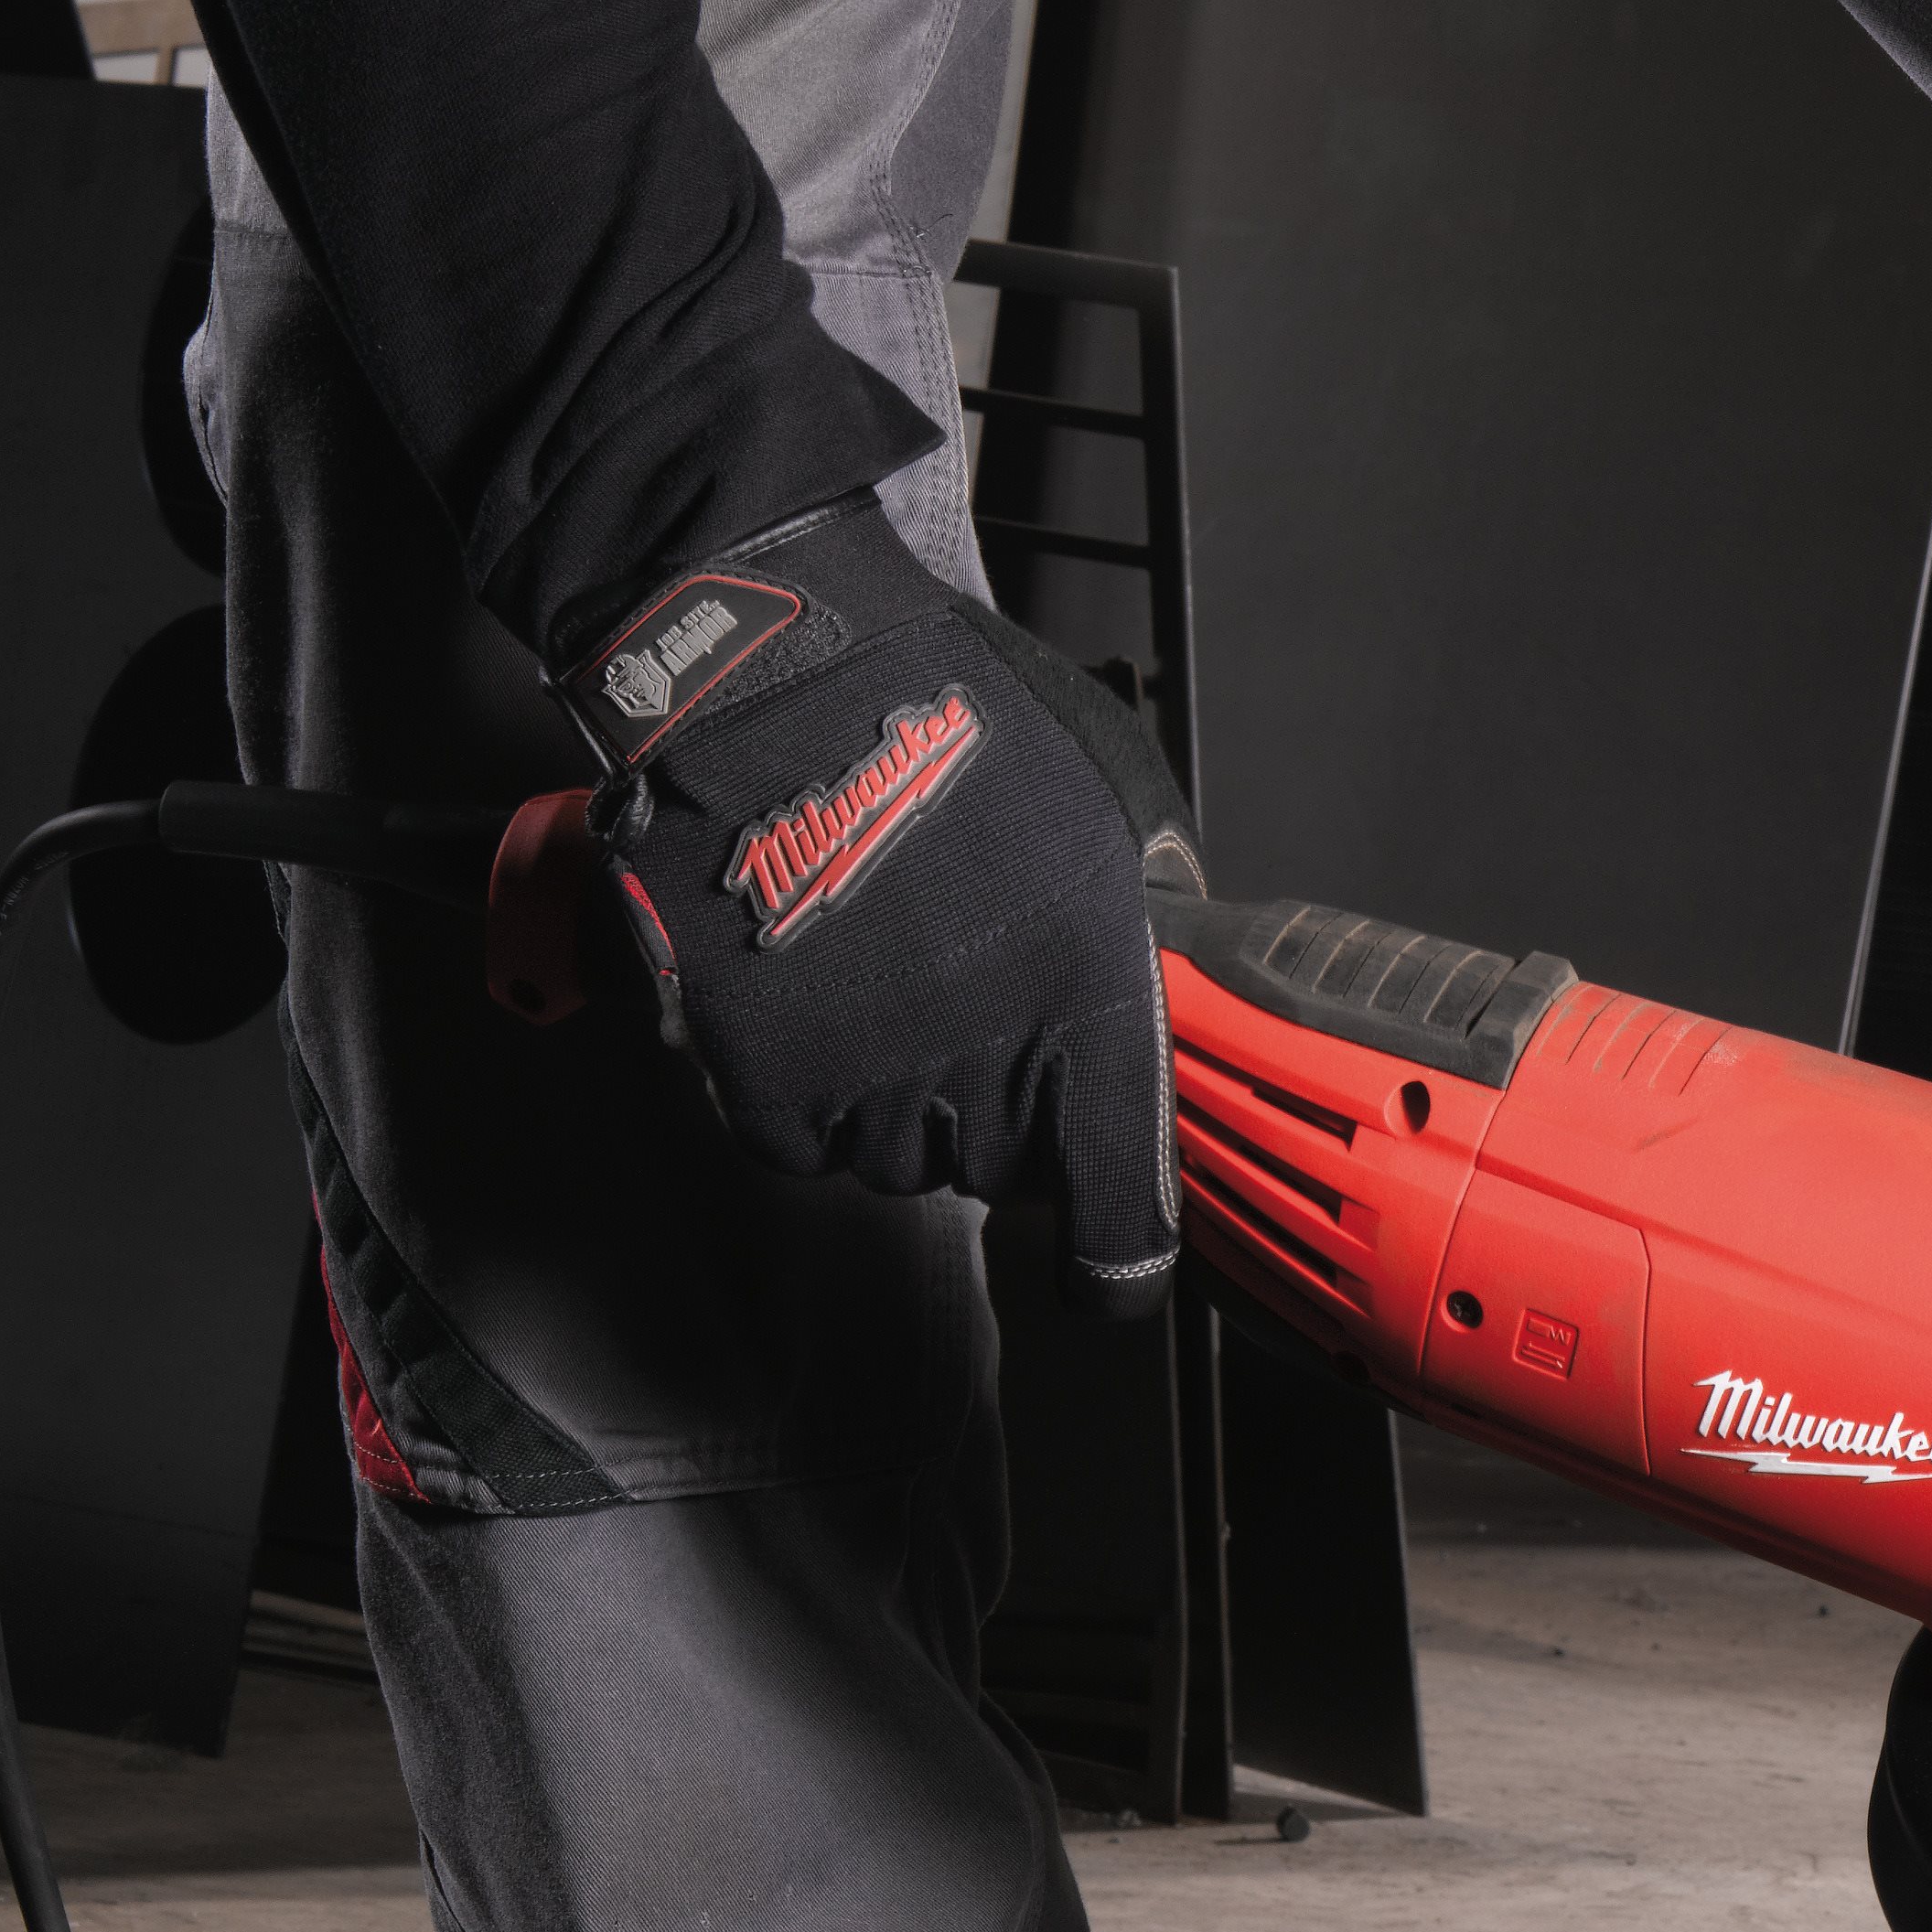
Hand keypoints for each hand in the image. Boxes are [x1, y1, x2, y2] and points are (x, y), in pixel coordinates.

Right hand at [553, 505, 1183, 1290]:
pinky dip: (807, 1094)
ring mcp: (863, 1076)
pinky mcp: (757, 1072)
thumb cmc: (953, 712)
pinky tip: (816, 995)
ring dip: (901, 1101)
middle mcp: (982, 1062)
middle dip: (1000, 1113)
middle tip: (971, 1003)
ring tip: (886, 978)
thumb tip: (1173, 974)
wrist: (774, 671)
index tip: (1114, 1259)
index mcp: (1089, 1003)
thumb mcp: (1113, 796)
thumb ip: (1153, 910)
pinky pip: (801, 1141)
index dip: (1121, 1256)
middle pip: (1004, 1173)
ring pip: (900, 1160)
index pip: (1120, 1212)